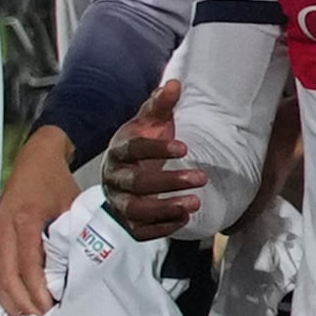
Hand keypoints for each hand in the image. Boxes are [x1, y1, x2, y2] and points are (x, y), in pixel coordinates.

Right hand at [0, 127, 80, 315]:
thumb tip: (81, 272)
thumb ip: (73, 235)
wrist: (34, 156)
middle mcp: (3, 230)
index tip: (52, 312)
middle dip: (24, 305)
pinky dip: (2, 292)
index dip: (38, 293)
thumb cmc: (56, 181)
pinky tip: (16, 306)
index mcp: (25, 221)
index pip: (28, 267)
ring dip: (11, 303)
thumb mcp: (71, 204)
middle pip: (8, 279)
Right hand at [100, 81, 205, 240]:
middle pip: (136, 184)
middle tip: (202, 178)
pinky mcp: (126, 221)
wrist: (127, 166)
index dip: (157, 149)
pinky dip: (161, 228)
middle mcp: (113, 179)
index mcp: (117, 151)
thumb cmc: (142, 140)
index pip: (133, 150)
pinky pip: (139, 231)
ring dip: (166, 208)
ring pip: (136, 210)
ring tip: (195, 203)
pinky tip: (184, 219)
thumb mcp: (151, 120)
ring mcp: (118, 202)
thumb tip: (174, 84)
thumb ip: (161, 104)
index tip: (185, 148)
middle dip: (169, 182)